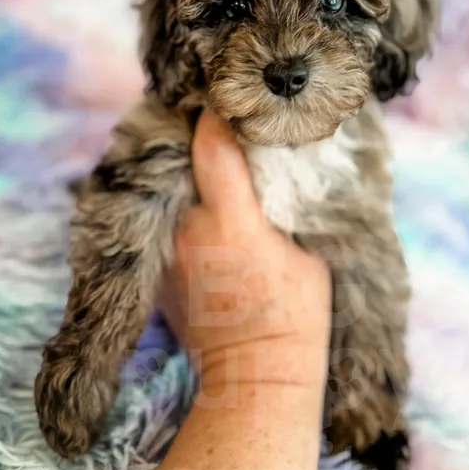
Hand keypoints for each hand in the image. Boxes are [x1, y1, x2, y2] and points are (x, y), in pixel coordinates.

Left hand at [160, 109, 330, 394]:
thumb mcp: (309, 251)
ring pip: (167, 190)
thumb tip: (281, 166)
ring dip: (185, 171)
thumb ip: (288, 202)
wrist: (256, 374)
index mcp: (233, 221)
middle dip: (196, 136)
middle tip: (216, 116)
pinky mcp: (158, 272)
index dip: (218, 114)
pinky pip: (164, 221)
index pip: (212, 146)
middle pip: (180, 161)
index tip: (228, 95)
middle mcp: (189, 230)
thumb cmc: (296, 313)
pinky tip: (199, 204)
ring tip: (207, 154)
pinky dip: (178, 206)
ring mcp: (167, 252)